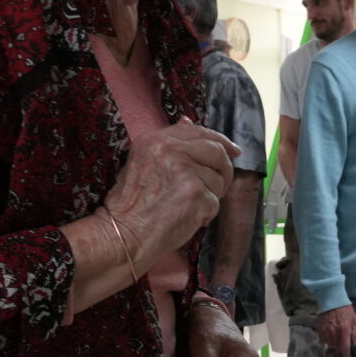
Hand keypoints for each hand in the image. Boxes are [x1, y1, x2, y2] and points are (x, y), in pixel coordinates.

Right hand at [100, 118, 235, 260]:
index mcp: (156, 140)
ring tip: (187, 207)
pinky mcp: (196, 195)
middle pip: (217, 152)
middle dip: (224, 170)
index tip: (233, 150)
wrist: (122, 234)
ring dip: (210, 197)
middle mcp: (171, 151)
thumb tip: (188, 122)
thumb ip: (168, 144)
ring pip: (218, 180)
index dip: (220, 140)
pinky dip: (205, 215)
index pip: (198, 132)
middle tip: (219, 186)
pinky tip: (186, 219)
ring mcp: (186, 172)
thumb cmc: (129, 206)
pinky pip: (215, 203)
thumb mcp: (141, 162)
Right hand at [318, 304, 355, 356]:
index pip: (345, 347)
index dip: (346, 355)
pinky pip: (324, 340)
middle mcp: (334, 331)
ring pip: (330, 344)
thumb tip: (354, 344)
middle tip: (344, 343)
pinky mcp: (320, 329)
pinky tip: (331, 335)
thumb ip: (355, 333)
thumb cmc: (345, 309)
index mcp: (344, 329)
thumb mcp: (355, 320)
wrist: (331, 299)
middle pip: (337, 347)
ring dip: (335, 344)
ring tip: (338, 338)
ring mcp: (326, 330)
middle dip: (341, 348)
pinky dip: (328, 340)